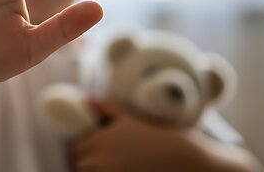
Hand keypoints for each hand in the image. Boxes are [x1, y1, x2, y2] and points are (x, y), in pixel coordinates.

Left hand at [70, 100, 203, 171]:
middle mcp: (100, 158)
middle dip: (89, 162)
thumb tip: (88, 99)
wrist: (186, 158)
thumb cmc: (160, 136)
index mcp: (100, 139)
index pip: (76, 148)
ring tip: (116, 165)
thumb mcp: (131, 119)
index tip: (96, 150)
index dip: (84, 149)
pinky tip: (122, 170)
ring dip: (96, 169)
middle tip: (107, 159)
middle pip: (79, 164)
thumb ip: (107, 109)